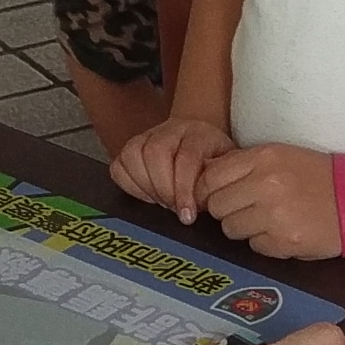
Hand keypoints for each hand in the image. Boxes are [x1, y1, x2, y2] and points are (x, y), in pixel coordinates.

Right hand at [110, 116, 236, 223]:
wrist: (201, 143)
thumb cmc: (215, 165)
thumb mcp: (225, 172)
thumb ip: (217, 184)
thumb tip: (207, 204)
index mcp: (199, 133)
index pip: (187, 157)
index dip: (185, 189)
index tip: (187, 216)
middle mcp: (171, 129)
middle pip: (155, 152)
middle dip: (163, 188)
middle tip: (172, 208)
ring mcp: (147, 135)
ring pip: (132, 154)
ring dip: (145, 187)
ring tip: (161, 202)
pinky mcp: (131, 147)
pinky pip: (119, 165)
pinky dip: (130, 185)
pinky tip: (147, 195)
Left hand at [201, 142, 344, 258]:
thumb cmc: (320, 178)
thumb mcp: (281, 156)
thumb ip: (244, 166)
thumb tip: (206, 180)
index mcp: (263, 157)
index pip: (211, 177)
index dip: (207, 190)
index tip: (213, 196)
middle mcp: (265, 184)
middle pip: (216, 205)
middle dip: (226, 210)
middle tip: (246, 209)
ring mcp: (273, 215)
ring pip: (230, 229)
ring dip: (243, 228)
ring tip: (266, 220)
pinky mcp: (283, 242)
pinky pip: (253, 246)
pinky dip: (263, 242)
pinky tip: (282, 232)